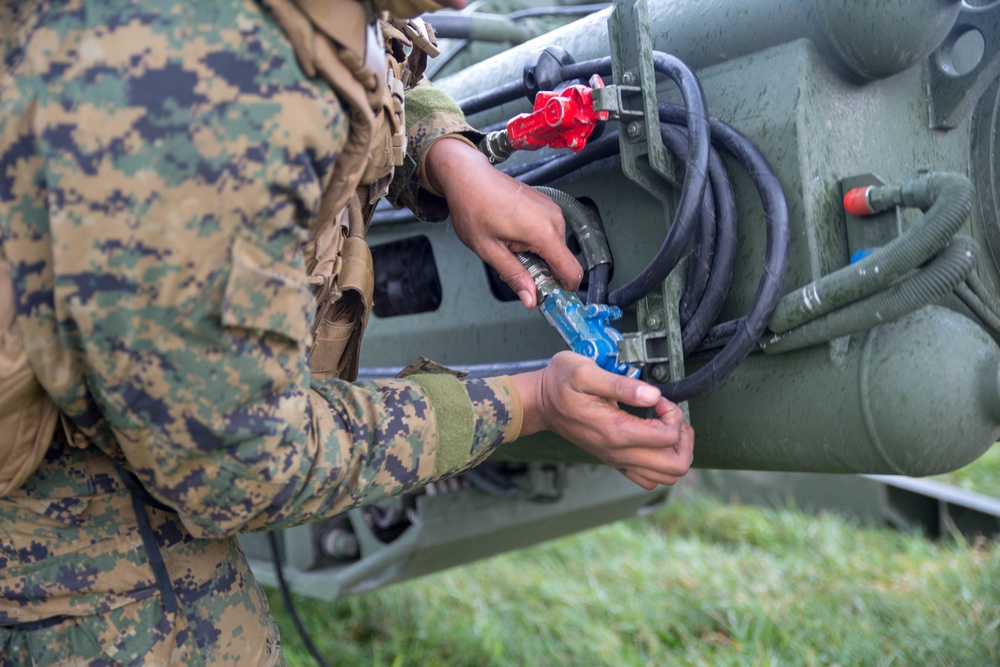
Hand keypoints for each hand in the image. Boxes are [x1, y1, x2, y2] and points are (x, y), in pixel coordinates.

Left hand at [425, 138, 582, 308]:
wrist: (469, 176)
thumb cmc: (474, 207)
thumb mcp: (489, 250)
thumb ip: (514, 276)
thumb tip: (530, 299)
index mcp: (543, 232)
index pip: (572, 271)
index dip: (564, 289)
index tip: (549, 297)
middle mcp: (554, 219)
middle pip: (563, 261)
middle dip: (544, 272)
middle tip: (515, 267)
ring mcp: (552, 210)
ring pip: (556, 248)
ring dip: (538, 256)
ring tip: (511, 247)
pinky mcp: (547, 206)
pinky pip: (551, 233)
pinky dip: (537, 242)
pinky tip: (514, 236)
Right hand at [510, 352, 694, 488]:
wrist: (540, 403)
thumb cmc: (560, 384)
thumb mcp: (585, 372)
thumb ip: (621, 385)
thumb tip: (653, 395)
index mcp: (615, 431)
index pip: (667, 437)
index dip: (673, 414)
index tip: (658, 399)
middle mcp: (618, 452)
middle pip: (674, 466)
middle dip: (683, 438)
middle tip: (670, 415)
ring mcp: (617, 460)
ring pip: (665, 477)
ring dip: (675, 452)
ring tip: (666, 427)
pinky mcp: (614, 460)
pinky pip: (647, 478)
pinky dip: (660, 462)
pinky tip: (654, 438)